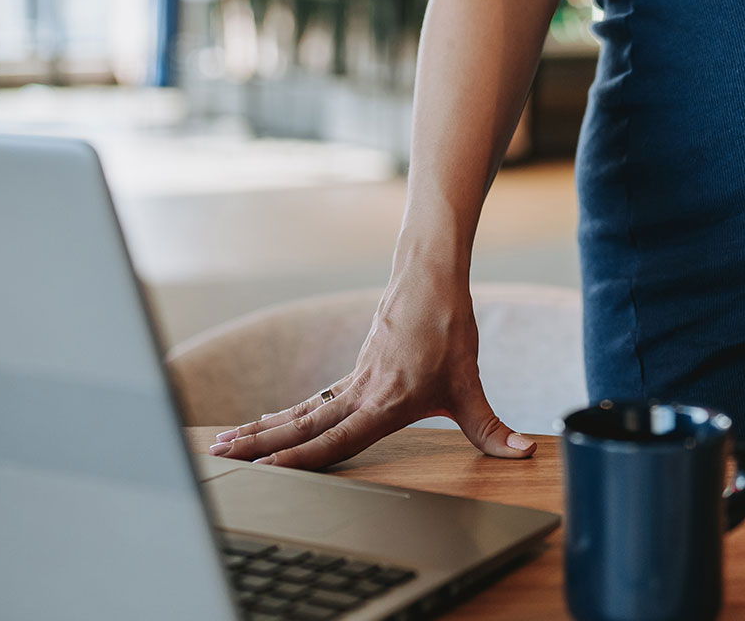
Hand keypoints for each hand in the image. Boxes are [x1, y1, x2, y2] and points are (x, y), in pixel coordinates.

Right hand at [206, 268, 535, 467]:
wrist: (430, 275)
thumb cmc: (449, 327)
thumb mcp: (470, 384)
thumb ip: (491, 428)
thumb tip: (522, 454)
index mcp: (385, 402)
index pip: (336, 438)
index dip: (302, 457)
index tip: (269, 470)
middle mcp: (361, 393)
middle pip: (303, 425)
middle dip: (262, 445)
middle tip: (222, 457)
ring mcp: (353, 381)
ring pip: (300, 412)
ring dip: (262, 430)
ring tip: (224, 445)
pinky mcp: (355, 372)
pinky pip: (313, 401)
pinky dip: (285, 416)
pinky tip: (266, 426)